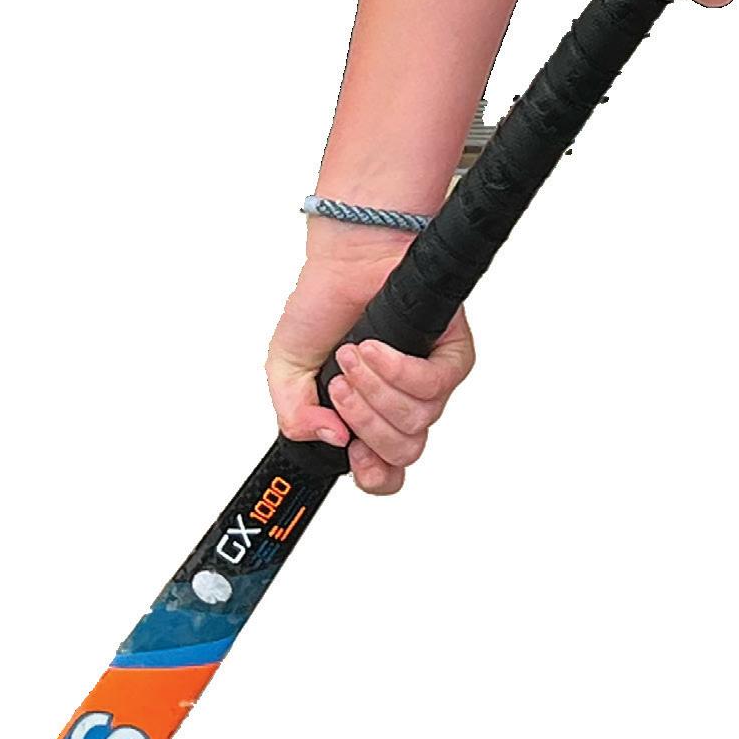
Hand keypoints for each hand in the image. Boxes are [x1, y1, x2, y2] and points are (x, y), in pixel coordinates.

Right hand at [265, 231, 475, 494]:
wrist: (345, 262)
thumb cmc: (321, 310)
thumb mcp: (285, 372)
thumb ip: (296, 418)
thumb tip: (332, 440)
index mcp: (367, 419)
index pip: (387, 473)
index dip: (374, 476)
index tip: (352, 454)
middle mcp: (401, 407)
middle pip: (402, 452)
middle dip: (363, 422)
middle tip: (339, 386)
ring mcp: (429, 385)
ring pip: (416, 421)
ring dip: (375, 390)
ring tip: (352, 356)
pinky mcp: (452, 357)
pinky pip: (433, 385)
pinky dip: (397, 370)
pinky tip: (374, 349)